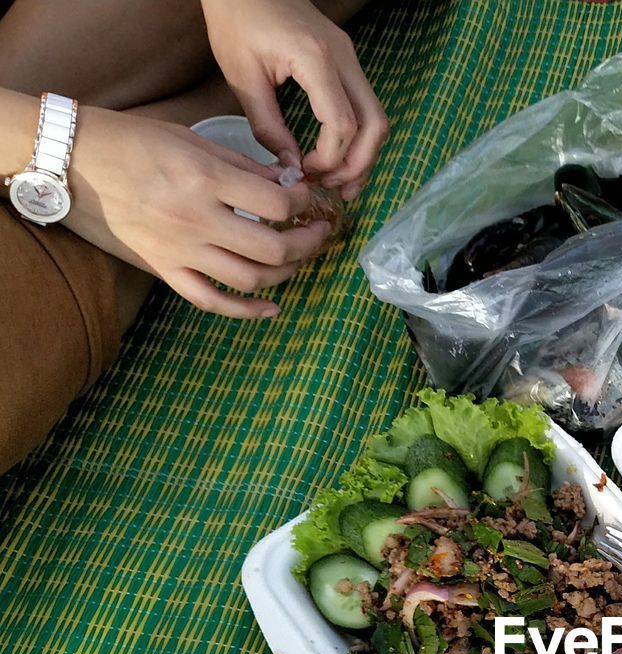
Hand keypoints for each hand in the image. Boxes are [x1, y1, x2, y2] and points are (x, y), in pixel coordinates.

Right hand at [65, 107, 333, 317]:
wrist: (68, 161)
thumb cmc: (129, 140)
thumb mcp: (189, 139)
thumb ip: (240, 166)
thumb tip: (285, 185)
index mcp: (204, 180)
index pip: (276, 205)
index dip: (303, 204)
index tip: (307, 200)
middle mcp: (196, 220)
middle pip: (273, 250)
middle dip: (307, 244)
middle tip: (318, 233)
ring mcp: (179, 251)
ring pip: (250, 280)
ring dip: (285, 274)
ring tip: (297, 260)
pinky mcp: (163, 269)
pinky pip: (212, 302)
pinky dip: (247, 311)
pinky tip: (272, 308)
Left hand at [201, 0, 388, 200]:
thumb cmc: (237, 20)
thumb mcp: (242, 77)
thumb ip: (268, 127)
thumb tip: (291, 167)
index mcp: (315, 59)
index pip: (342, 125)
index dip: (329, 158)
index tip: (306, 169)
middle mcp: (344, 58)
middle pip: (374, 125)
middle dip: (358, 165)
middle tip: (333, 187)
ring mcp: (351, 58)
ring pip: (377, 120)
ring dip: (364, 156)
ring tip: (340, 181)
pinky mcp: (348, 62)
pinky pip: (366, 108)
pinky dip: (359, 139)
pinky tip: (340, 157)